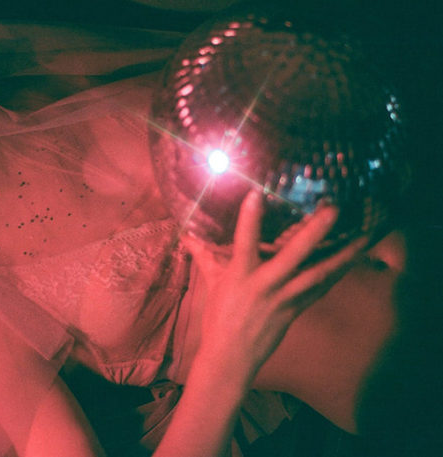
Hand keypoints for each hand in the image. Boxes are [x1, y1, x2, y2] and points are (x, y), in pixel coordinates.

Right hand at [183, 190, 367, 386]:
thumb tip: (187, 236)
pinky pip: (321, 289)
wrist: (231, 358)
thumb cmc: (218, 318)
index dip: (249, 218)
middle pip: (294, 256)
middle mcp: (266, 285)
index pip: (243, 242)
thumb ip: (204, 256)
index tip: (257, 193)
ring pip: (319, 274)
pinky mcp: (296, 310)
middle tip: (333, 209)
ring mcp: (285, 299)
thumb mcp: (211, 284)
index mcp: (240, 276)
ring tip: (364, 236)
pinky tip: (352, 260)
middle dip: (315, 232)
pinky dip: (337, 273)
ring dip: (342, 255)